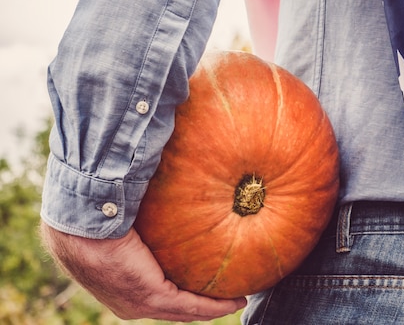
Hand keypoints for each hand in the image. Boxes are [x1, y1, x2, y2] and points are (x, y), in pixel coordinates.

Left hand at [40, 222, 245, 321]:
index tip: (201, 282)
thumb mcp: (125, 212)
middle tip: (226, 296)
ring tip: (235, 299)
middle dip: (200, 304)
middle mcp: (128, 300)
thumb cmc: (97, 207)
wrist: (82, 218)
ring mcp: (139, 302)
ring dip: (211, 307)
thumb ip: (143, 207)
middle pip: (172, 307)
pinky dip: (214, 305)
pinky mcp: (152, 297)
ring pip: (183, 310)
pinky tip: (234, 300)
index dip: (179, 289)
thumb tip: (159, 179)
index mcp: (119, 281)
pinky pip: (190, 305)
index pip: (155, 290)